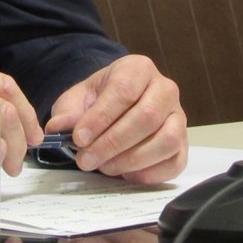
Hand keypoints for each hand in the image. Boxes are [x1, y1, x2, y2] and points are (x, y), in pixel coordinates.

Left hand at [45, 54, 186, 183]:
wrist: (116, 106)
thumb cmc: (98, 100)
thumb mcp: (77, 99)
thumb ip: (67, 111)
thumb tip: (58, 128)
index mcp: (138, 68)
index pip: (124, 90)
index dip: (101, 117)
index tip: (79, 138)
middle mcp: (165, 89)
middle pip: (147, 117)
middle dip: (112, 143)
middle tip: (86, 160)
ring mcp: (178, 117)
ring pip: (166, 140)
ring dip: (132, 160)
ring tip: (105, 167)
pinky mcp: (183, 144)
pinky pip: (175, 162)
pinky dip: (151, 173)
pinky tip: (126, 174)